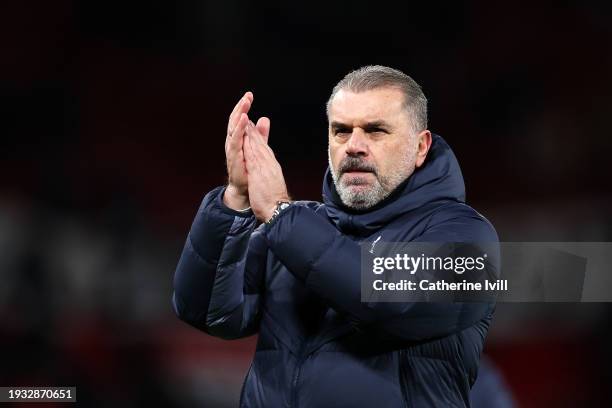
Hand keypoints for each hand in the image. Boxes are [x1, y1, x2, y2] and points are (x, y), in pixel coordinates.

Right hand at [223, 92, 269, 209]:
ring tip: (245, 104)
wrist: (245, 189)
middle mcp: (232, 141)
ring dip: (239, 115)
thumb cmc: (249, 168)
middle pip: (235, 120)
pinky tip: (244, 120)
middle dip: (240, 107)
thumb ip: (260, 134)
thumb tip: (263, 118)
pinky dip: (240, 129)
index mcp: (238, 138)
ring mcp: (232, 149)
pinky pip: (236, 141)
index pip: (239, 119)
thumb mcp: (256, 147)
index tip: (249, 95)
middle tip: (247, 96)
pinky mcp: (234, 157)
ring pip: (234, 128)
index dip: (243, 107)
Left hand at [243, 120, 289, 221]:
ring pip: (257, 147)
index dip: (258, 138)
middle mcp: (269, 164)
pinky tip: (245, 138)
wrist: (278, 209)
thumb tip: (266, 169)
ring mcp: (265, 167)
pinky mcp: (259, 172)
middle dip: (254, 131)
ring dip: (251, 134)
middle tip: (248, 118)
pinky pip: (253, 156)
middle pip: (261, 145)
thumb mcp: (272, 182)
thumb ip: (268, 173)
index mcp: (272, 166)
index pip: (264, 149)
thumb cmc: (275, 199)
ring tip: (246, 122)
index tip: (253, 128)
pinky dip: (249, 146)